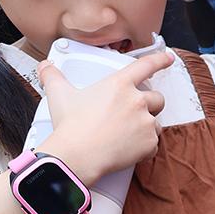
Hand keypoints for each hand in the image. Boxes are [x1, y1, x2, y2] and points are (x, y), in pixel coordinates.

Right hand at [39, 49, 172, 180]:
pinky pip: (154, 144)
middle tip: (133, 113)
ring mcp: (146, 123)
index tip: (168, 58)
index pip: (145, 66)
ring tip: (125, 133)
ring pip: (156, 122)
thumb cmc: (71, 125)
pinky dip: (144, 147)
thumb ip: (53, 77)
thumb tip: (46, 67)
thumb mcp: (59, 95)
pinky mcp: (150, 143)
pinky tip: (127, 148)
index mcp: (119, 84)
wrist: (78, 155)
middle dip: (150, 104)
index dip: (159, 60)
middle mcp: (137, 101)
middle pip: (157, 98)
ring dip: (146, 127)